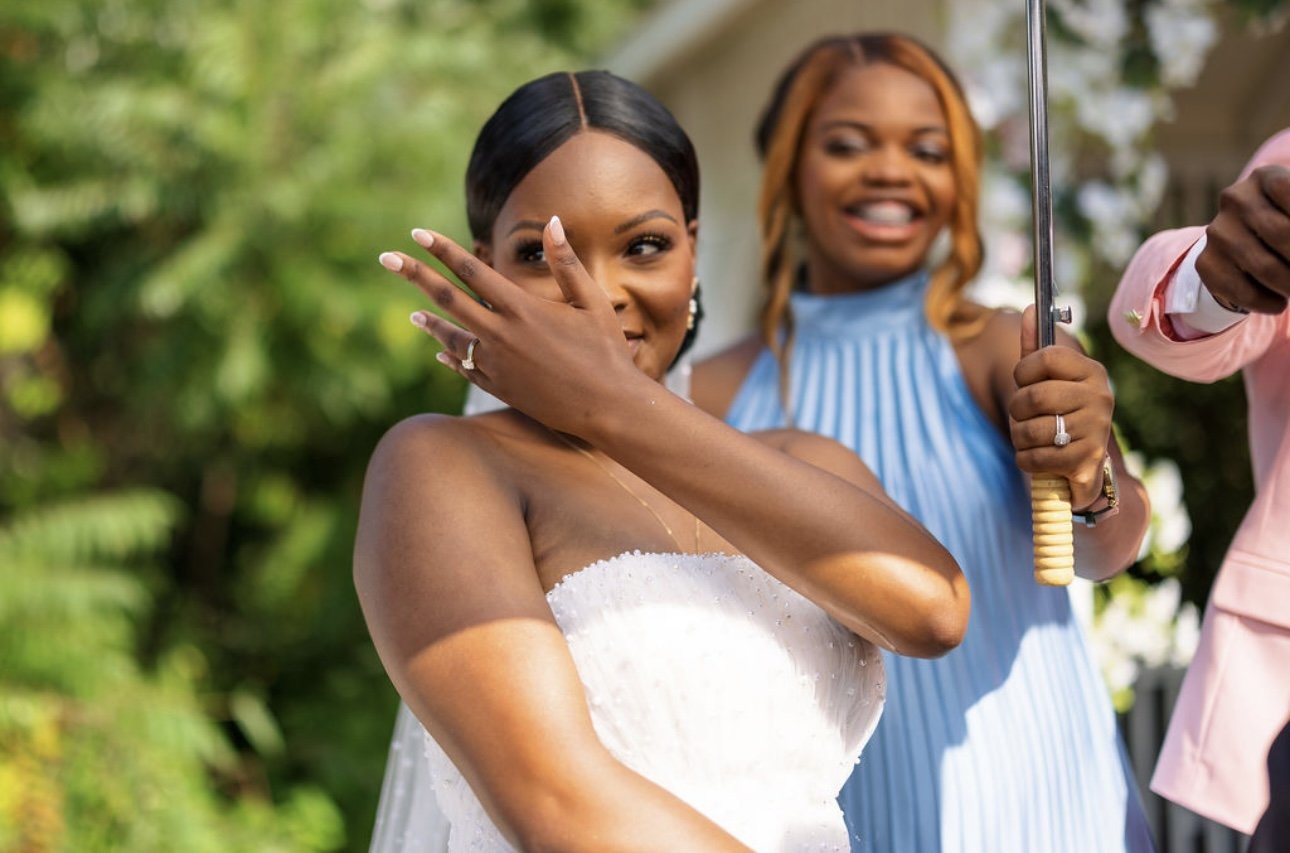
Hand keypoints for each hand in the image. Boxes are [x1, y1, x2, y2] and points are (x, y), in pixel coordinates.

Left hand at [377, 218, 645, 435]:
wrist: (607, 408)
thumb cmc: (606, 351)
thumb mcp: (591, 302)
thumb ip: (565, 262)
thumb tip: (551, 221)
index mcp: (522, 308)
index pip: (471, 270)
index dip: (441, 250)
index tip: (416, 233)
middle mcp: (501, 335)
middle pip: (446, 299)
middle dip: (414, 275)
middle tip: (385, 259)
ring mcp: (496, 364)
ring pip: (452, 337)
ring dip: (429, 323)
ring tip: (412, 317)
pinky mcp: (500, 388)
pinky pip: (466, 368)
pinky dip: (452, 356)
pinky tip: (442, 351)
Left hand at [1008, 306, 1113, 509]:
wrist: (1082, 467)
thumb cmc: (1058, 416)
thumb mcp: (1045, 381)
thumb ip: (1034, 349)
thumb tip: (1029, 308)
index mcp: (1091, 372)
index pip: (1045, 357)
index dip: (1023, 372)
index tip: (1026, 382)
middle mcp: (1101, 397)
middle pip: (1033, 396)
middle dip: (1016, 410)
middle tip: (1024, 416)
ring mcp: (1096, 430)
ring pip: (1030, 430)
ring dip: (1020, 438)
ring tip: (1033, 439)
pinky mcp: (1087, 461)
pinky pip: (1035, 457)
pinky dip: (1027, 460)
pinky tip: (1039, 458)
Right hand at [1197, 164, 1289, 314]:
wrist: (1246, 244)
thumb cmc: (1287, 224)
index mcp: (1265, 177)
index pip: (1289, 191)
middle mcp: (1235, 198)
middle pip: (1282, 234)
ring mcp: (1217, 231)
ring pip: (1265, 267)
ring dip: (1289, 286)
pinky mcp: (1205, 262)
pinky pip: (1241, 291)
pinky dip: (1267, 302)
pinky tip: (1278, 302)